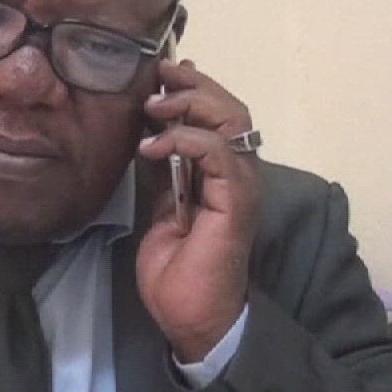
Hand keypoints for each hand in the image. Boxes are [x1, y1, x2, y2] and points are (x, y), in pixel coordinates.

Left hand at [137, 58, 260, 362]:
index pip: (217, 114)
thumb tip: (149, 133)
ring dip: (189, 104)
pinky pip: (217, 150)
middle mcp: (239, 172)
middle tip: (156, 78)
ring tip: (152, 108)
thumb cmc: (179, 271)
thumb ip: (163, 171)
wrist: (193, 317)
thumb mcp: (161, 208)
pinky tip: (152, 146)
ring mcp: (242, 184)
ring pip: (231, 118)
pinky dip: (183, 138)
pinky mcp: (236, 199)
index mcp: (222, 172)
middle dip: (190, 85)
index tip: (157, 75)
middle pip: (229, 106)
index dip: (190, 88)